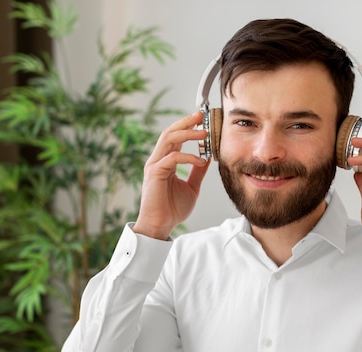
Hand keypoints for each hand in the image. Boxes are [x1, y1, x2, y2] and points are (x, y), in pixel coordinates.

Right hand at [132, 111, 210, 239]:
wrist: (161, 225)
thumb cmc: (173, 209)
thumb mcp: (192, 186)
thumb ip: (198, 171)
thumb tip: (207, 157)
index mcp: (165, 161)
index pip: (174, 137)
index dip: (187, 126)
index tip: (201, 119)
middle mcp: (158, 160)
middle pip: (169, 132)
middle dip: (185, 122)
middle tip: (201, 116)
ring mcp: (154, 165)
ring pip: (168, 140)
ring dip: (187, 133)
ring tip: (203, 133)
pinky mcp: (155, 173)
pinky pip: (172, 158)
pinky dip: (188, 156)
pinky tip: (200, 160)